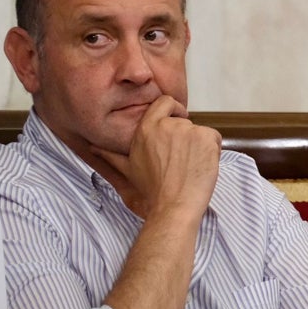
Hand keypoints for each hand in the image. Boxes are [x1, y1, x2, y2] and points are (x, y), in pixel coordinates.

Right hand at [94, 95, 221, 216]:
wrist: (174, 205)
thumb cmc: (152, 190)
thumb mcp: (127, 169)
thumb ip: (110, 154)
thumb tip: (93, 147)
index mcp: (147, 128)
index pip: (164, 102)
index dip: (174, 109)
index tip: (177, 119)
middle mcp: (167, 125)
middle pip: (185, 122)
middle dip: (186, 139)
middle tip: (181, 161)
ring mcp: (188, 130)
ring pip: (200, 132)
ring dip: (199, 146)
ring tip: (189, 167)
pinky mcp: (206, 137)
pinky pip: (214, 138)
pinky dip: (212, 150)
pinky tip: (201, 166)